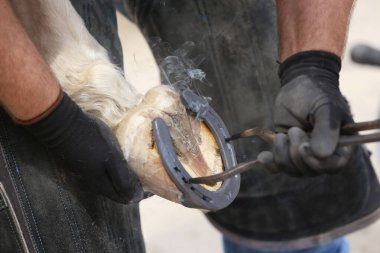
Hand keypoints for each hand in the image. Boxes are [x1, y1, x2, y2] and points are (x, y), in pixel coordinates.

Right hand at [22, 92, 143, 202]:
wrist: (62, 124)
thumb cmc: (91, 139)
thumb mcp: (111, 158)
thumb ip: (122, 178)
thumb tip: (135, 197)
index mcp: (101, 185)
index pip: (124, 198)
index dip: (140, 194)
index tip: (152, 186)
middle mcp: (92, 184)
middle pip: (116, 192)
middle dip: (132, 187)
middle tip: (146, 177)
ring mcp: (84, 173)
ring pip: (108, 183)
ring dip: (122, 179)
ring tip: (136, 169)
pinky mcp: (81, 163)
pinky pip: (101, 173)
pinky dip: (113, 171)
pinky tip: (119, 161)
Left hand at [259, 51, 353, 175]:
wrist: (299, 84)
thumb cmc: (317, 93)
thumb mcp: (325, 107)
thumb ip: (326, 129)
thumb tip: (321, 155)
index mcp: (341, 145)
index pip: (333, 166)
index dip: (316, 162)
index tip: (303, 147)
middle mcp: (324, 154)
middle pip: (309, 170)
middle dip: (296, 153)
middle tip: (294, 129)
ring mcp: (304, 154)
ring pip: (293, 170)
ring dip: (283, 154)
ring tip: (283, 134)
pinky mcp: (287, 150)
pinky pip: (278, 167)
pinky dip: (270, 163)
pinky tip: (263, 156)